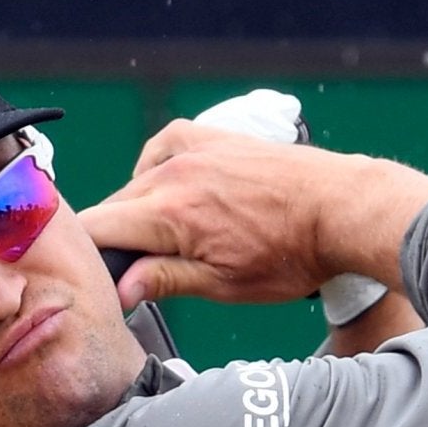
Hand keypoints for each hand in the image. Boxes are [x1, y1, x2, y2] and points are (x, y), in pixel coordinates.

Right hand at [76, 121, 427, 310]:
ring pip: (136, 182)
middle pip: (113, 207)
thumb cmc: (290, 254)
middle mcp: (172, 174)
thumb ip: (164, 282)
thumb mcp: (223, 285)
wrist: (340, 210)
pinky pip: (162, 149)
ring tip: (168, 239)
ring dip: (138, 210)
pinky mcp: (211, 136)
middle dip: (116, 238)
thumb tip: (119, 290)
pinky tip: (171, 192)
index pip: (96, 229)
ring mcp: (192, 149)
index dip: (88, 255)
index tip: (93, 276)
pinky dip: (156, 171)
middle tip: (137, 269)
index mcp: (169, 215)